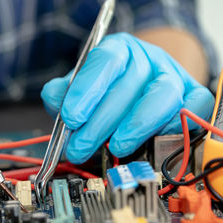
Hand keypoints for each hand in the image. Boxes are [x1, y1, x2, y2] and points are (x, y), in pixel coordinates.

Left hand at [41, 33, 213, 163]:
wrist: (144, 86)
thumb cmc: (109, 89)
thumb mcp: (81, 87)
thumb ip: (63, 92)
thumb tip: (53, 98)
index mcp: (119, 49)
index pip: (106, 61)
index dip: (87, 89)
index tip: (70, 117)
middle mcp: (148, 59)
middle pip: (128, 85)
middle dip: (100, 122)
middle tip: (80, 147)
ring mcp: (173, 76)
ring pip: (161, 97)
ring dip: (136, 125)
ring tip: (116, 147)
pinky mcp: (193, 96)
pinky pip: (192, 109)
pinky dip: (173, 126)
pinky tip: (151, 140)